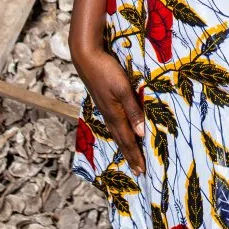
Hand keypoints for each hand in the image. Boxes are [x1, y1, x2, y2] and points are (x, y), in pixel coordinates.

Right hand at [72, 47, 145, 176]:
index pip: (128, 140)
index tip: (142, 171)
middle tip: (138, 171)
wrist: (86, 57)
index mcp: (115, 114)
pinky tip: (119, 131)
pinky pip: (112, 123)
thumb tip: (141, 133)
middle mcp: (109, 114)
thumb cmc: (107, 71)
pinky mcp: (102, 101)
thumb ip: (133, 110)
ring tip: (130, 156)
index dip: (136, 155)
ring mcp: (104, 108)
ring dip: (124, 145)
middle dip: (131, 155)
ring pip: (116, 132)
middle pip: (122, 139)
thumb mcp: (123, 89)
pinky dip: (119, 133)